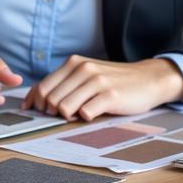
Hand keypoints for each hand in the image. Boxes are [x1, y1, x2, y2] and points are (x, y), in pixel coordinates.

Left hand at [21, 56, 182, 120]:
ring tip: (80, 114)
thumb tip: (34, 100)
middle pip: (50, 99)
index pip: (42, 86)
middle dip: (51, 112)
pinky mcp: (111, 95)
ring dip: (68, 116)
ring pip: (64, 107)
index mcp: (73, 63)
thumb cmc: (113, 81)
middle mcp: (83, 69)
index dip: (35, 103)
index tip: (34, 112)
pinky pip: (85, 113)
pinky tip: (94, 114)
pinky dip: (85, 118)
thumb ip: (63, 84)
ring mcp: (97, 81)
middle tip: (64, 116)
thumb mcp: (86, 75)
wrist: (148, 79)